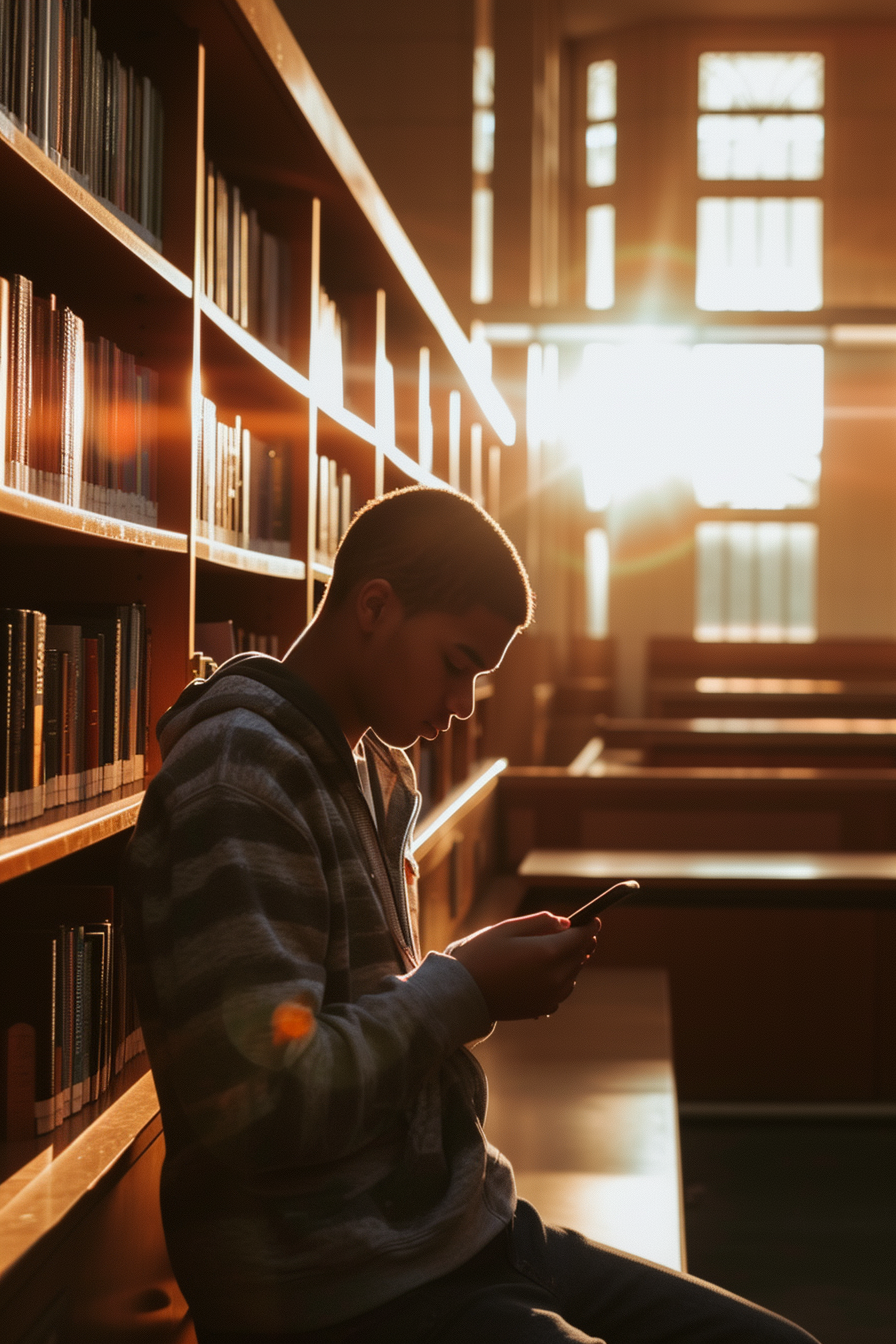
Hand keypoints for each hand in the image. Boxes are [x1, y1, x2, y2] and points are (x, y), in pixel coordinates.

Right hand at [446, 911, 599, 1020]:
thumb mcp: (507, 928)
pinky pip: (562, 991)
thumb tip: (565, 923)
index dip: (589, 926)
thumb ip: (539, 922)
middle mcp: (554, 977)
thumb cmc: (480, 955)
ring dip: (571, 961)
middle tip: (579, 932)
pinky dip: (561, 979)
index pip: (581, 938)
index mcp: (547, 954)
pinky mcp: (542, 1009)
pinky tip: (546, 972)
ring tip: (560, 951)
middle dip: (581, 942)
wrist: (461, 994)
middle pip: (579, 956)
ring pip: (573, 975)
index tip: (593, 919)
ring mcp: (549, 996)